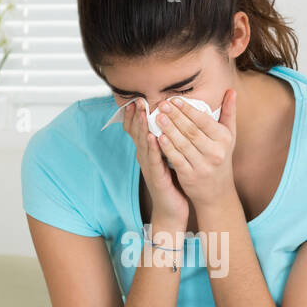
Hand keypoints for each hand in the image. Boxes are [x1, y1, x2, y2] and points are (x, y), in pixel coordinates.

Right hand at [122, 99, 187, 228]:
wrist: (171, 209)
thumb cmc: (171, 182)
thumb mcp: (167, 157)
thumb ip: (166, 140)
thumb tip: (170, 121)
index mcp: (148, 151)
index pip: (138, 129)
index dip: (135, 114)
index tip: (136, 97)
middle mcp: (145, 157)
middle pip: (137, 132)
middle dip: (136, 115)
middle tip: (136, 98)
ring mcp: (149, 167)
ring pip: (143, 143)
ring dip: (141, 126)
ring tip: (141, 111)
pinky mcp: (156, 177)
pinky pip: (153, 159)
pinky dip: (152, 147)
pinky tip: (152, 136)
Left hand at [153, 90, 237, 209]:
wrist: (217, 192)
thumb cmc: (221, 157)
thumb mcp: (229, 136)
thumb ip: (228, 113)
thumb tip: (231, 90)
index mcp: (224, 139)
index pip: (204, 121)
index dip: (188, 110)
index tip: (174, 99)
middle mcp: (215, 152)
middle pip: (192, 131)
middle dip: (176, 116)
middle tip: (162, 105)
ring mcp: (203, 165)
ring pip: (183, 144)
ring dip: (169, 129)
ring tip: (158, 117)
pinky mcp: (190, 176)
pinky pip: (177, 159)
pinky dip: (167, 148)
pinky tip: (158, 137)